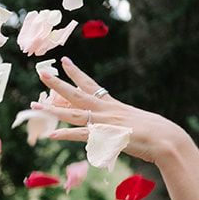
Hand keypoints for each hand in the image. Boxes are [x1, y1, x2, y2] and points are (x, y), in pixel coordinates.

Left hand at [36, 58, 193, 168]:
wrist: (164, 138)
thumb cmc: (150, 131)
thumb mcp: (128, 122)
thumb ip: (113, 123)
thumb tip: (104, 129)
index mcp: (111, 104)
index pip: (90, 84)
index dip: (76, 73)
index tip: (64, 61)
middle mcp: (105, 109)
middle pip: (77, 94)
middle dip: (58, 84)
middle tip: (42, 74)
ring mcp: (103, 122)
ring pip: (73, 114)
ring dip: (52, 111)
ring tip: (34, 106)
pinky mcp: (104, 136)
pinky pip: (80, 135)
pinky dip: (65, 135)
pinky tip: (51, 135)